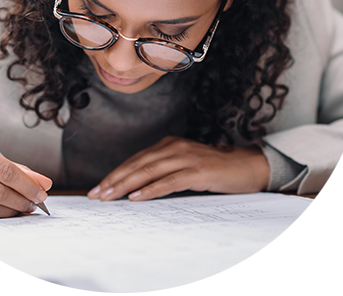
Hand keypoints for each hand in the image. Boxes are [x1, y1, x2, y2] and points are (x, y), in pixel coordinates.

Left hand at [87, 136, 268, 201]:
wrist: (246, 166)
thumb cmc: (212, 169)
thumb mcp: (184, 166)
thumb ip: (163, 171)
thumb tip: (136, 188)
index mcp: (168, 144)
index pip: (135, 160)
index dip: (115, 174)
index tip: (99, 188)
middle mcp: (174, 147)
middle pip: (137, 164)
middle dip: (114, 180)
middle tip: (97, 195)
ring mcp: (186, 158)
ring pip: (148, 171)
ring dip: (126, 185)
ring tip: (110, 197)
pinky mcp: (198, 171)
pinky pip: (169, 181)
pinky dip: (151, 189)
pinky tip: (137, 198)